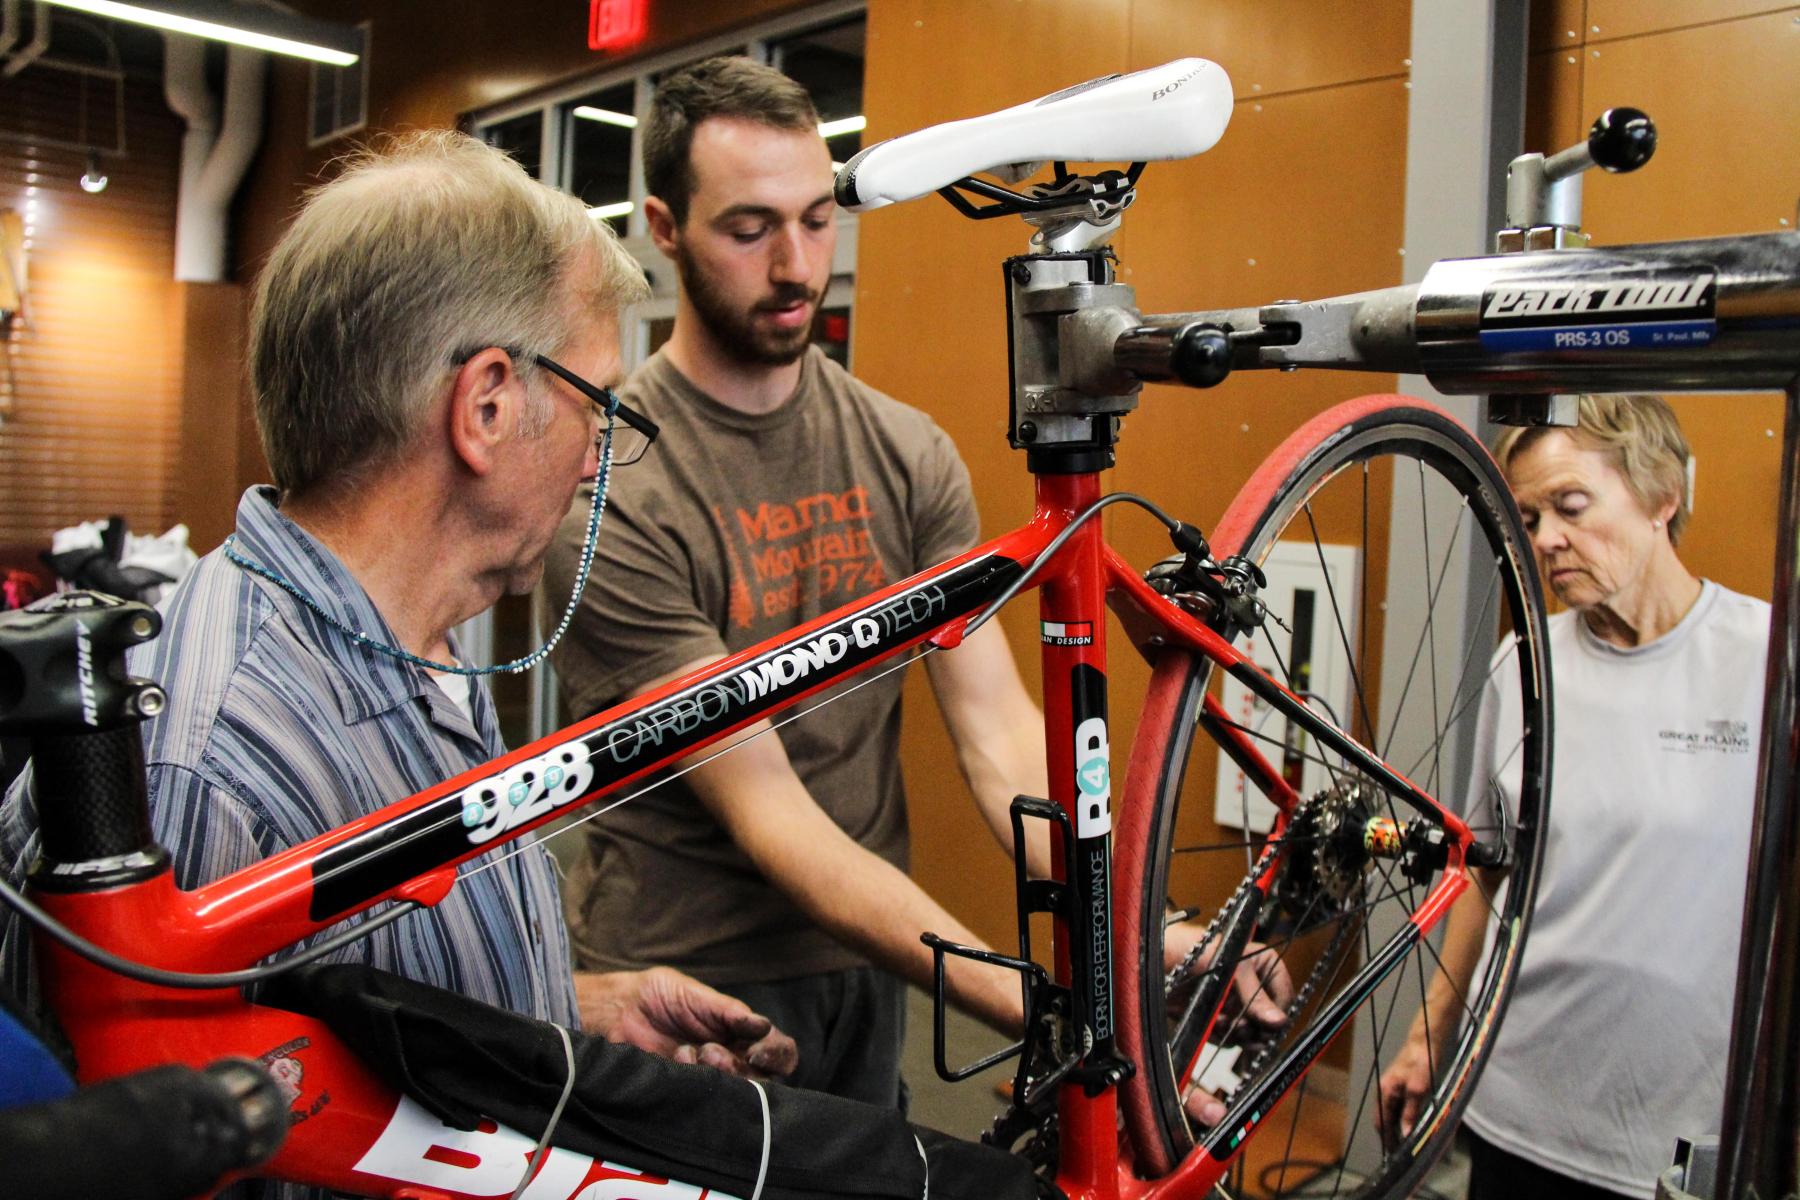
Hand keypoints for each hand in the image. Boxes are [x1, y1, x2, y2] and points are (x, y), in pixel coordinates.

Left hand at [574, 967, 798, 1079]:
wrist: (619, 1009)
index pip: (781, 1052)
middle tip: (713, 1051)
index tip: (756, 1052)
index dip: (777, 1055)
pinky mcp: (687, 1088)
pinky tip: (677, 1057)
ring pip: (737, 1090)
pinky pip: (705, 1095)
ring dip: (719, 1073)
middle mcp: (734, 1056)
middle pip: (762, 1078)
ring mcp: (711, 1075)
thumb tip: (763, 1026)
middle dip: (742, 1067)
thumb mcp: (697, 995)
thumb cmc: (661, 995)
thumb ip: (731, 1011)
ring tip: (696, 1052)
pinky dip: (693, 1075)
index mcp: (743, 1032)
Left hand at [1162, 922, 1293, 1126]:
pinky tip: (1213, 1024)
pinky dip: (1223, 1036)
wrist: (1155, 960)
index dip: (1277, 1014)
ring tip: (1222, 1022)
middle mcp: (1252, 986)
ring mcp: (1236, 1003)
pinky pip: (1231, 1038)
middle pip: (1269, 1021)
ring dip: (1237, 1033)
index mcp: (1263, 965)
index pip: (1284, 997)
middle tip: (1242, 1029)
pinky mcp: (1219, 1018)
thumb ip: (1254, 996)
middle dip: (1255, 1027)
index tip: (1268, 1025)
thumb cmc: (1191, 949)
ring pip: (1251, 1033)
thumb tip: (1278, 1020)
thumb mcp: (1229, 968)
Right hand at [1376, 1025, 1444, 1149]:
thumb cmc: (1421, 1061)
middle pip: (1386, 1120)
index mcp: (1385, 1092)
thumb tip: (1406, 1133)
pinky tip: (1418, 1124)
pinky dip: (1408, 1119)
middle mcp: (1386, 1091)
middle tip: (1405, 1154)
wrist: (1426, 1039)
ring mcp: (1394, 1088)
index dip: (1387, 1140)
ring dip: (1401, 1129)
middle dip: (1393, 1137)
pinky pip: (1403, 1108)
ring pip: (1395, 1114)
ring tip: (1412, 1143)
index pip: (1381, 1122)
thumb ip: (1412, 1111)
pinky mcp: (1403, 1086)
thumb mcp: (1419, 1088)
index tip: (1394, 1156)